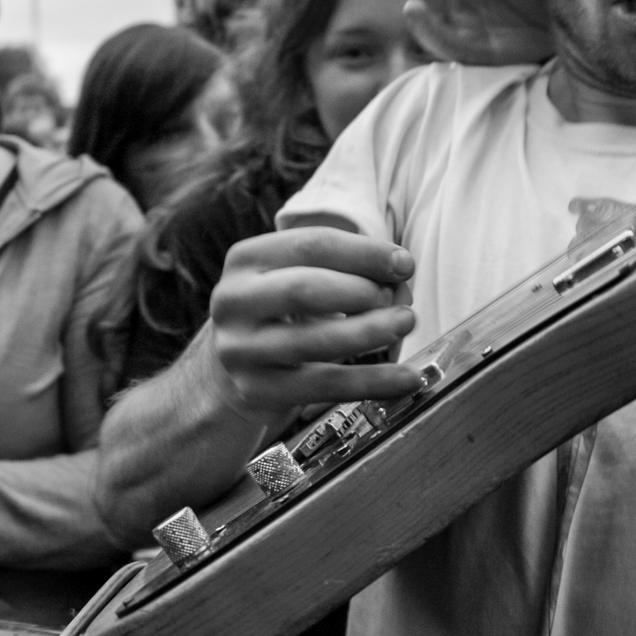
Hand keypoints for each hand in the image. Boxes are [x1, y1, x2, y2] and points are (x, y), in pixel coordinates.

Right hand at [207, 228, 423, 422]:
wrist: (228, 371)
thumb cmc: (281, 311)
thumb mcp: (300, 277)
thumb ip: (348, 270)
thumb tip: (401, 278)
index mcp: (247, 259)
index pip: (311, 245)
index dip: (364, 253)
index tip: (405, 264)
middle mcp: (233, 301)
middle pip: (304, 289)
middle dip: (362, 291)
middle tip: (402, 299)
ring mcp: (240, 349)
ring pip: (312, 341)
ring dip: (369, 332)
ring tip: (406, 323)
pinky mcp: (256, 391)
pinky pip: (324, 386)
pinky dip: (373, 381)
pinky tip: (407, 378)